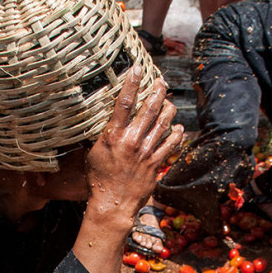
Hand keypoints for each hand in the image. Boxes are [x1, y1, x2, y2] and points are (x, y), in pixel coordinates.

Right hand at [85, 66, 183, 217]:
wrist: (112, 204)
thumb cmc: (98, 180)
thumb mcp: (93, 154)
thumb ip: (103, 136)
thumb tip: (106, 123)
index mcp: (113, 135)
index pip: (125, 103)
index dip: (132, 83)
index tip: (137, 68)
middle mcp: (132, 140)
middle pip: (149, 109)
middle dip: (157, 92)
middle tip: (161, 82)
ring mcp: (146, 152)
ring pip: (163, 124)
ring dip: (168, 110)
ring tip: (169, 102)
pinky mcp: (155, 164)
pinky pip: (170, 145)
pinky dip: (176, 135)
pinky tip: (178, 129)